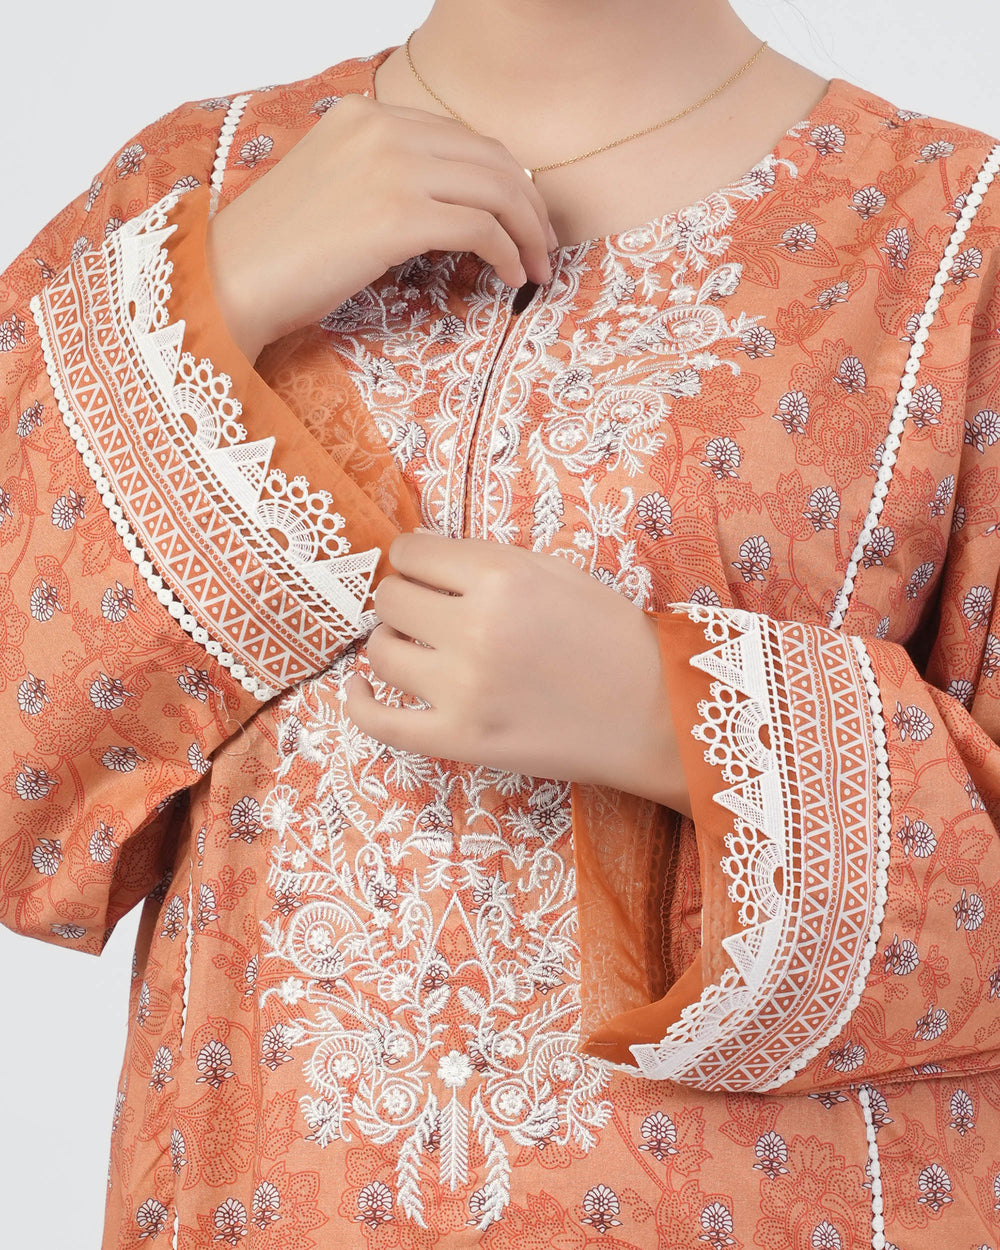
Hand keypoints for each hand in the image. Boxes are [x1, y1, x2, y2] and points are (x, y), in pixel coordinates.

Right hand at [205, 92, 558, 362]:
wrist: (231, 279)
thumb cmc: (279, 252)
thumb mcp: (336, 188)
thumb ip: (387, 177)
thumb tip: (452, 205)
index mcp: (367, 116)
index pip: (463, 138)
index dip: (505, 179)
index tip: (523, 217)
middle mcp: (383, 130)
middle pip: (491, 157)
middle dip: (529, 205)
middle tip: (544, 245)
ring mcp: (391, 169)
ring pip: (496, 189)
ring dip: (528, 233)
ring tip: (537, 268)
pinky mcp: (397, 216)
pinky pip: (481, 228)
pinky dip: (508, 253)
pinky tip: (512, 278)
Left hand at [343, 530, 691, 815]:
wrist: (655, 713)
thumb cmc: (610, 635)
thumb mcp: (555, 571)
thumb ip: (485, 560)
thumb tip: (418, 556)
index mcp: (500, 578)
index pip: (411, 552)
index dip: (417, 560)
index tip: (429, 573)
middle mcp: (473, 630)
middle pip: (389, 598)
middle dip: (406, 598)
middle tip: (433, 612)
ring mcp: (461, 690)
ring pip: (379, 650)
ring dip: (394, 641)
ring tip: (421, 647)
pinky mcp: (457, 741)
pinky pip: (376, 720)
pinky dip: (357, 700)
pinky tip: (361, 685)